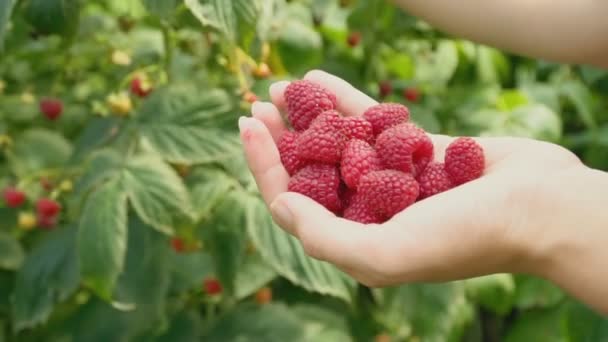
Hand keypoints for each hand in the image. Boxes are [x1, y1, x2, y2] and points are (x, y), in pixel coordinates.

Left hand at [239, 70, 582, 286]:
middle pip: (311, 171)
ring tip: (281, 87)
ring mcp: (394, 178)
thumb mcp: (386, 254)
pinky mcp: (417, 150)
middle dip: (281, 138)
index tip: (247, 125)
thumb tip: (280, 204)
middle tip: (257, 103)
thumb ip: (326, 237)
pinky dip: (345, 101)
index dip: (265, 165)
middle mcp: (370, 212)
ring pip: (338, 142)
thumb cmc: (467, 236)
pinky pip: (372, 122)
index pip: (295, 202)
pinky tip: (319, 78)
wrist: (541, 207)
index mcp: (356, 241)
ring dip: (307, 115)